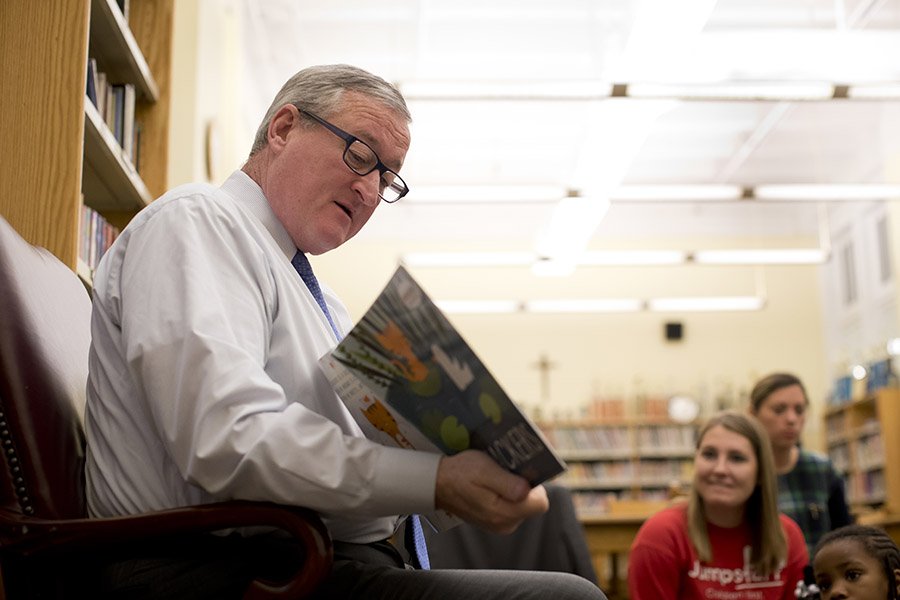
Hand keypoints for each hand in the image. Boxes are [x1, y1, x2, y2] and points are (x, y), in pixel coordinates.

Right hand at [434, 450, 548, 533]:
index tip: (522, 472)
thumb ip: (508, 483)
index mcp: (503, 513)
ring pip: (523, 505)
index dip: (535, 485)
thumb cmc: (459, 473)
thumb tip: (528, 490)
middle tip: (505, 471)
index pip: (540, 503)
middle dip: (523, 486)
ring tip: (495, 476)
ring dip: (514, 489)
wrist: (438, 484)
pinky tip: (492, 484)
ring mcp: (501, 525)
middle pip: (532, 504)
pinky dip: (506, 494)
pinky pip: (512, 507)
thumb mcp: (483, 470)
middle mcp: (505, 524)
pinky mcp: (496, 521)